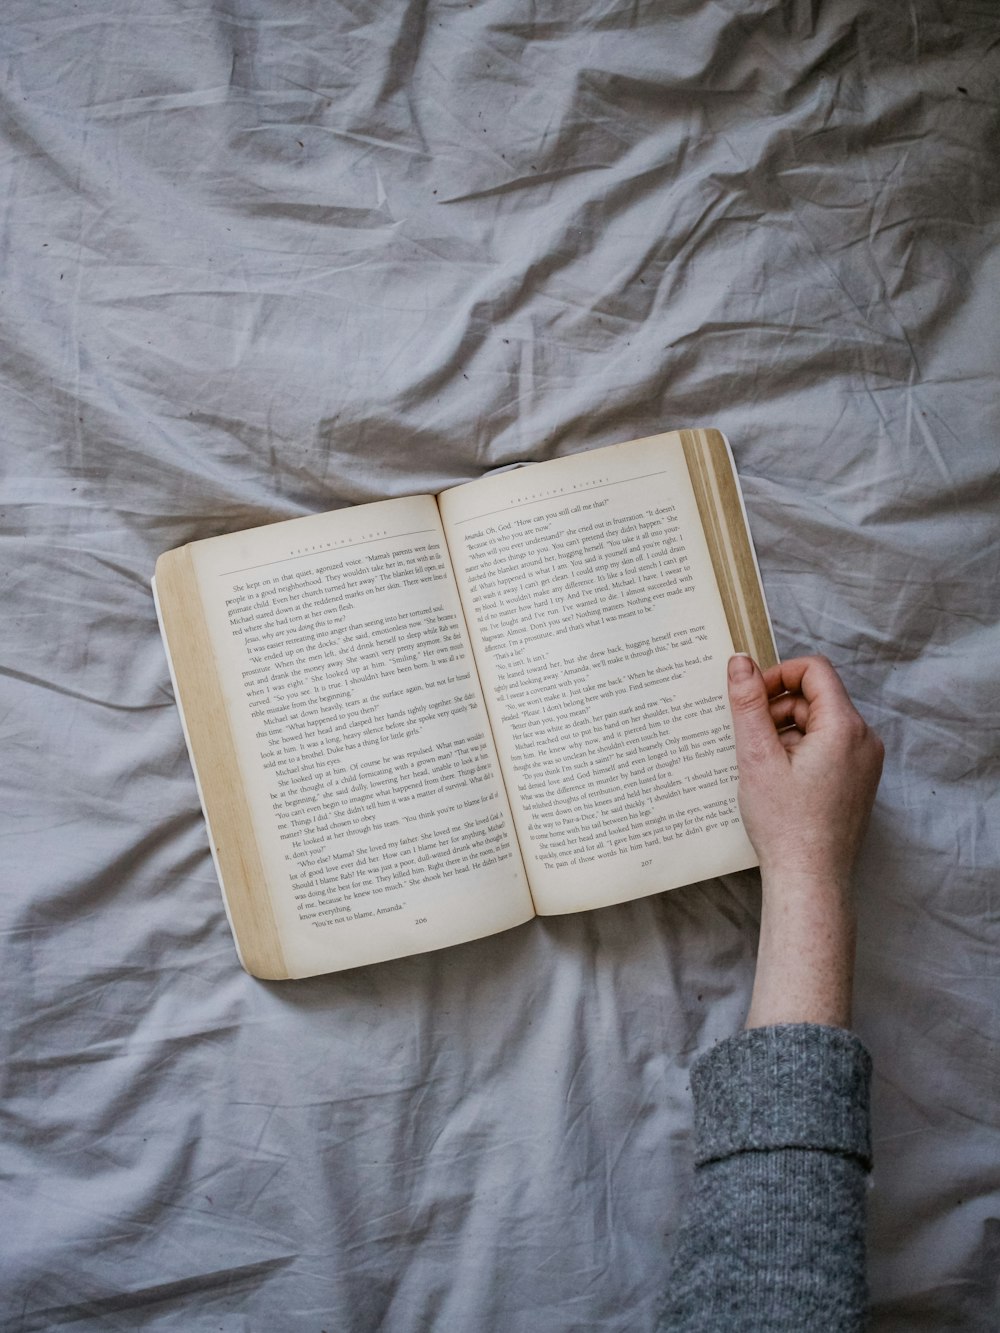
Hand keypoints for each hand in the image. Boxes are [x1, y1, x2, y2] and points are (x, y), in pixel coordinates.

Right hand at [726, 654, 883, 1028]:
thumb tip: (740, 662)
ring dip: (786, 732)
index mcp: (844, 727)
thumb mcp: (757, 757)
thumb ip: (748, 704)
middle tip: (750, 740)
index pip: (814, 670)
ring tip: (763, 767)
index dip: (777, 676)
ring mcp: (864, 763)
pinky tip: (778, 781)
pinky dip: (799, 752)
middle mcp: (863, 740)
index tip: (750, 701)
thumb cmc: (784, 824)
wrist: (809, 880)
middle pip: (816, 697)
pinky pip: (827, 748)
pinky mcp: (857, 782)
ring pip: (819, 724)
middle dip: (778, 709)